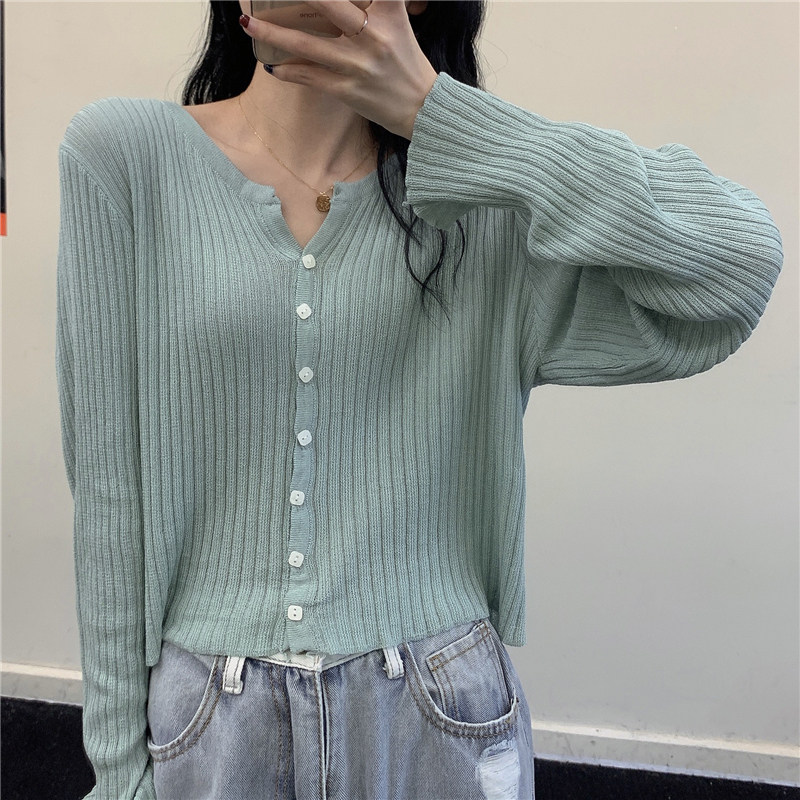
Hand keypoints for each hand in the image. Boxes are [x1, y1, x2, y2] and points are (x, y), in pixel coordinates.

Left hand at [239, 0, 437, 139]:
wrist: (423, 109)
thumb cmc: (407, 63)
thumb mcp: (399, 23)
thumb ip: (376, 4)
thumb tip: (347, 4)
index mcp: (389, 12)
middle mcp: (374, 36)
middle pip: (329, 4)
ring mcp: (359, 65)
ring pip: (308, 45)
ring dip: (273, 34)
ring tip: (249, 25)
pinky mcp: (349, 91)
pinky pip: (311, 78)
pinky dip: (289, 71)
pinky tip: (272, 66)